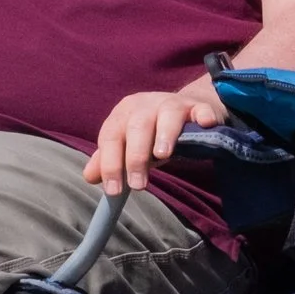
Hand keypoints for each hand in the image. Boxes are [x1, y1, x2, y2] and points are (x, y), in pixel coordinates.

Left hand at [85, 78, 225, 196]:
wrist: (185, 111)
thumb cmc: (150, 134)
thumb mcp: (128, 145)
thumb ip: (109, 160)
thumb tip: (89, 176)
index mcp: (124, 113)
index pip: (111, 136)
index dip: (110, 163)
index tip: (114, 190)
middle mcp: (146, 104)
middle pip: (137, 126)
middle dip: (135, 156)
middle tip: (138, 185)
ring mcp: (173, 103)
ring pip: (167, 115)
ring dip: (164, 134)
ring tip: (163, 156)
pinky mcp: (198, 107)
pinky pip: (201, 109)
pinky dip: (203, 115)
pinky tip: (205, 124)